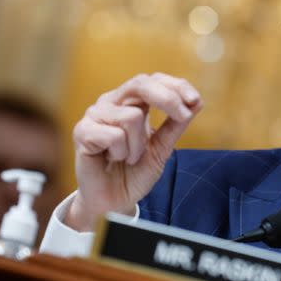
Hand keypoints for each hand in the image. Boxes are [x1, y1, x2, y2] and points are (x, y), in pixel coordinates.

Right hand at [66, 73, 201, 230]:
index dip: (177, 86)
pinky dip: (121, 153)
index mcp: (132, 101)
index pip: (154, 80)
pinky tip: (113, 159)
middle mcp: (112, 102)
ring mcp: (95, 114)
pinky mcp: (82, 131)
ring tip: (130, 157)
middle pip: (141, 84)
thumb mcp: (162, 147)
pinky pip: (114, 135)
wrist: (114, 201)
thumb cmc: (135, 172)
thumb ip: (176, 125)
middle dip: (167, 98)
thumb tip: (197, 102)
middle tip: (183, 116)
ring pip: (132, 116)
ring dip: (139, 145)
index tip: (195, 100)